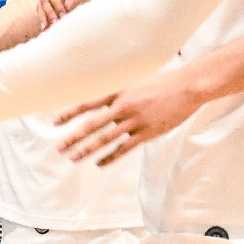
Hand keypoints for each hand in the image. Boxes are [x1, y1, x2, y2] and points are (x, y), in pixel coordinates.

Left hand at [53, 71, 205, 165]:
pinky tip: (100, 164)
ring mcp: (135, 121)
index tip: (55, 122)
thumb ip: (117, 89)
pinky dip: (111, 157)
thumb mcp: (134, 80)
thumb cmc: (161, 82)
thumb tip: (101, 94)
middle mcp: (123, 106)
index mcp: (118, 92)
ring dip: (88, 150)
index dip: (69, 113)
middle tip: (58, 148)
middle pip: (92, 125)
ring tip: (73, 158)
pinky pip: (125, 148)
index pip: (87, 104)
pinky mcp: (147, 132)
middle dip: (73, 137)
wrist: (188, 87)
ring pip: (106, 139)